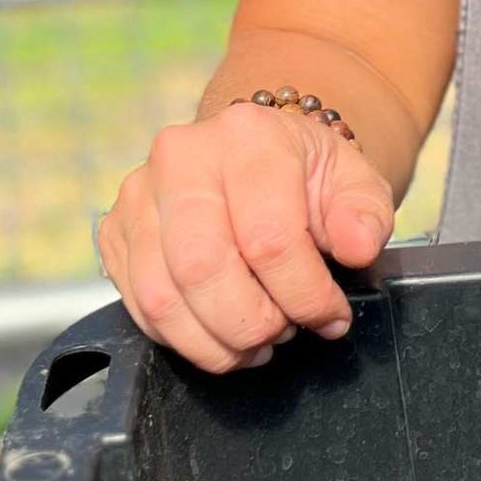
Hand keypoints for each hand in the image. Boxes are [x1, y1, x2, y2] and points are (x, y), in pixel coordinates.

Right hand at [98, 104, 395, 372]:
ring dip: (214, 340)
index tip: (330, 317)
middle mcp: (181, 158)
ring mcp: (139, 195)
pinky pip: (137, 305)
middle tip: (284, 333)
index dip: (303, 293)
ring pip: (162, 295)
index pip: (269, 236)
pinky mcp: (114, 232)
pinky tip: (220, 337)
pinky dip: (181, 338)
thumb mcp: (355, 182)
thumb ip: (365, 214)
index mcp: (249, 136)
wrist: (258, 155)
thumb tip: (358, 248)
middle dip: (251, 322)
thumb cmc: (308, 175)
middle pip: (203, 267)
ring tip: (255, 344)